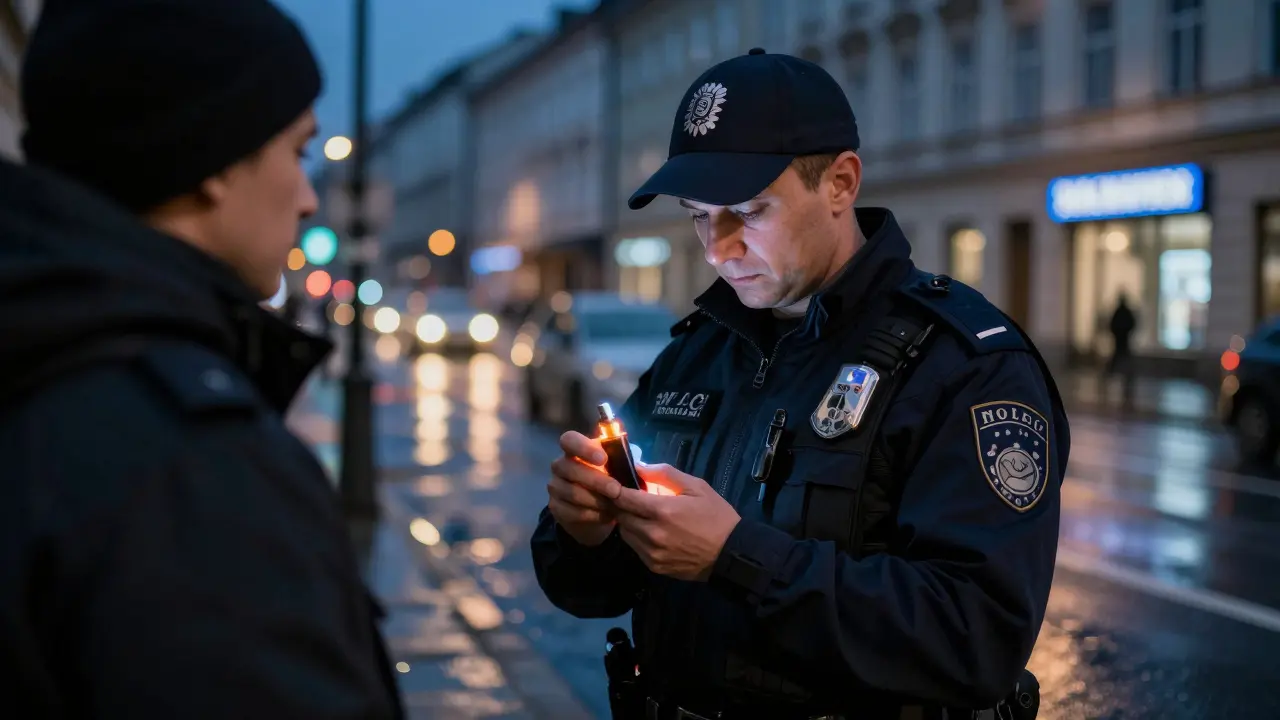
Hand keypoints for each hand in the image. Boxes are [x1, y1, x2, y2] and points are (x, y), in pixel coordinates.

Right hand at [546, 431, 624, 547]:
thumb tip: (638, 467)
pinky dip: (591, 514)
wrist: (599, 511)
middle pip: (568, 467)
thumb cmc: (611, 482)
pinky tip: (605, 515)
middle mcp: (560, 465)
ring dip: (595, 500)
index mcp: (575, 449)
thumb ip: (625, 464)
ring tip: (614, 506)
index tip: (603, 459)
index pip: (569, 439)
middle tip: (616, 490)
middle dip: (595, 480)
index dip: (584, 447)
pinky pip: (571, 511)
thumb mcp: (619, 470)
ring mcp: (555, 486)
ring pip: (571, 492)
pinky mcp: (555, 507)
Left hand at [611, 464, 740, 580]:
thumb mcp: (696, 487)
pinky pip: (635, 548)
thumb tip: (639, 467)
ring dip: (628, 522)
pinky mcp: (654, 566)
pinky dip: (637, 538)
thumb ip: (665, 474)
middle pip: (620, 516)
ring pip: (625, 533)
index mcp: (661, 510)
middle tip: (628, 498)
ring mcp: (652, 552)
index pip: (623, 498)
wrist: (730, 553)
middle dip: (620, 505)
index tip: (614, 484)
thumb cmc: (715, 516)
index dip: (614, 489)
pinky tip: (650, 531)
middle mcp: (652, 533)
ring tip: (641, 515)